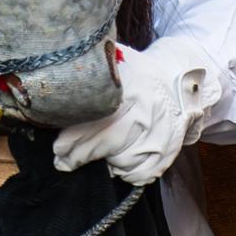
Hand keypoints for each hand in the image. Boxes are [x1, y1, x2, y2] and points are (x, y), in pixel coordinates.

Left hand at [54, 39, 221, 184]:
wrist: (178, 82)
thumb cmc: (138, 73)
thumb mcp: (118, 61)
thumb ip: (92, 68)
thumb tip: (58, 72)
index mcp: (130, 88)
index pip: (96, 118)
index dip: (73, 138)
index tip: (58, 148)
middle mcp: (148, 111)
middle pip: (108, 142)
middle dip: (80, 155)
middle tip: (64, 162)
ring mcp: (161, 132)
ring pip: (124, 161)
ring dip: (105, 163)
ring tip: (95, 155)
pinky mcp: (169, 149)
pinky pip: (142, 173)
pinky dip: (126, 173)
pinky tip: (117, 163)